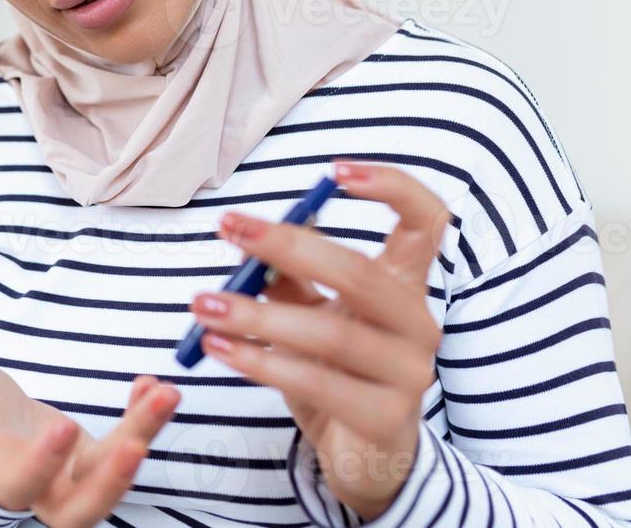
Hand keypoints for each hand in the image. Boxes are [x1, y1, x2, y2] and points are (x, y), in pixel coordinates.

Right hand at [0, 347, 179, 526]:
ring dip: (143, 436)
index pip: (20, 485)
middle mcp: (41, 489)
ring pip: (114, 475)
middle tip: (136, 447)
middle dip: (111, 483)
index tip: (63, 427)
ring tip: (166, 393)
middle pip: (80, 512)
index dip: (41, 465)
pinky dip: (144, 419)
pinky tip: (152, 385)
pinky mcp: (96, 460)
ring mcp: (73, 478)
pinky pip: (128, 445)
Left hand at [189, 161, 446, 519]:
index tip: (337, 171)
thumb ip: (289, 276)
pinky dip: (260, 362)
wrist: (366, 459)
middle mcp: (418, 324)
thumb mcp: (313, 316)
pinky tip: (218, 347)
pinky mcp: (384, 419)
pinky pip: (317, 383)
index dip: (394, 188)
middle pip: (362, 273)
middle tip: (230, 228)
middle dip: (290, 245)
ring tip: (204, 305)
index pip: (427, 222)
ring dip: (258, 315)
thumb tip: (247, 233)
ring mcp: (408, 375)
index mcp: (406, 286)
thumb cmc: (336, 373)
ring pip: (331, 334)